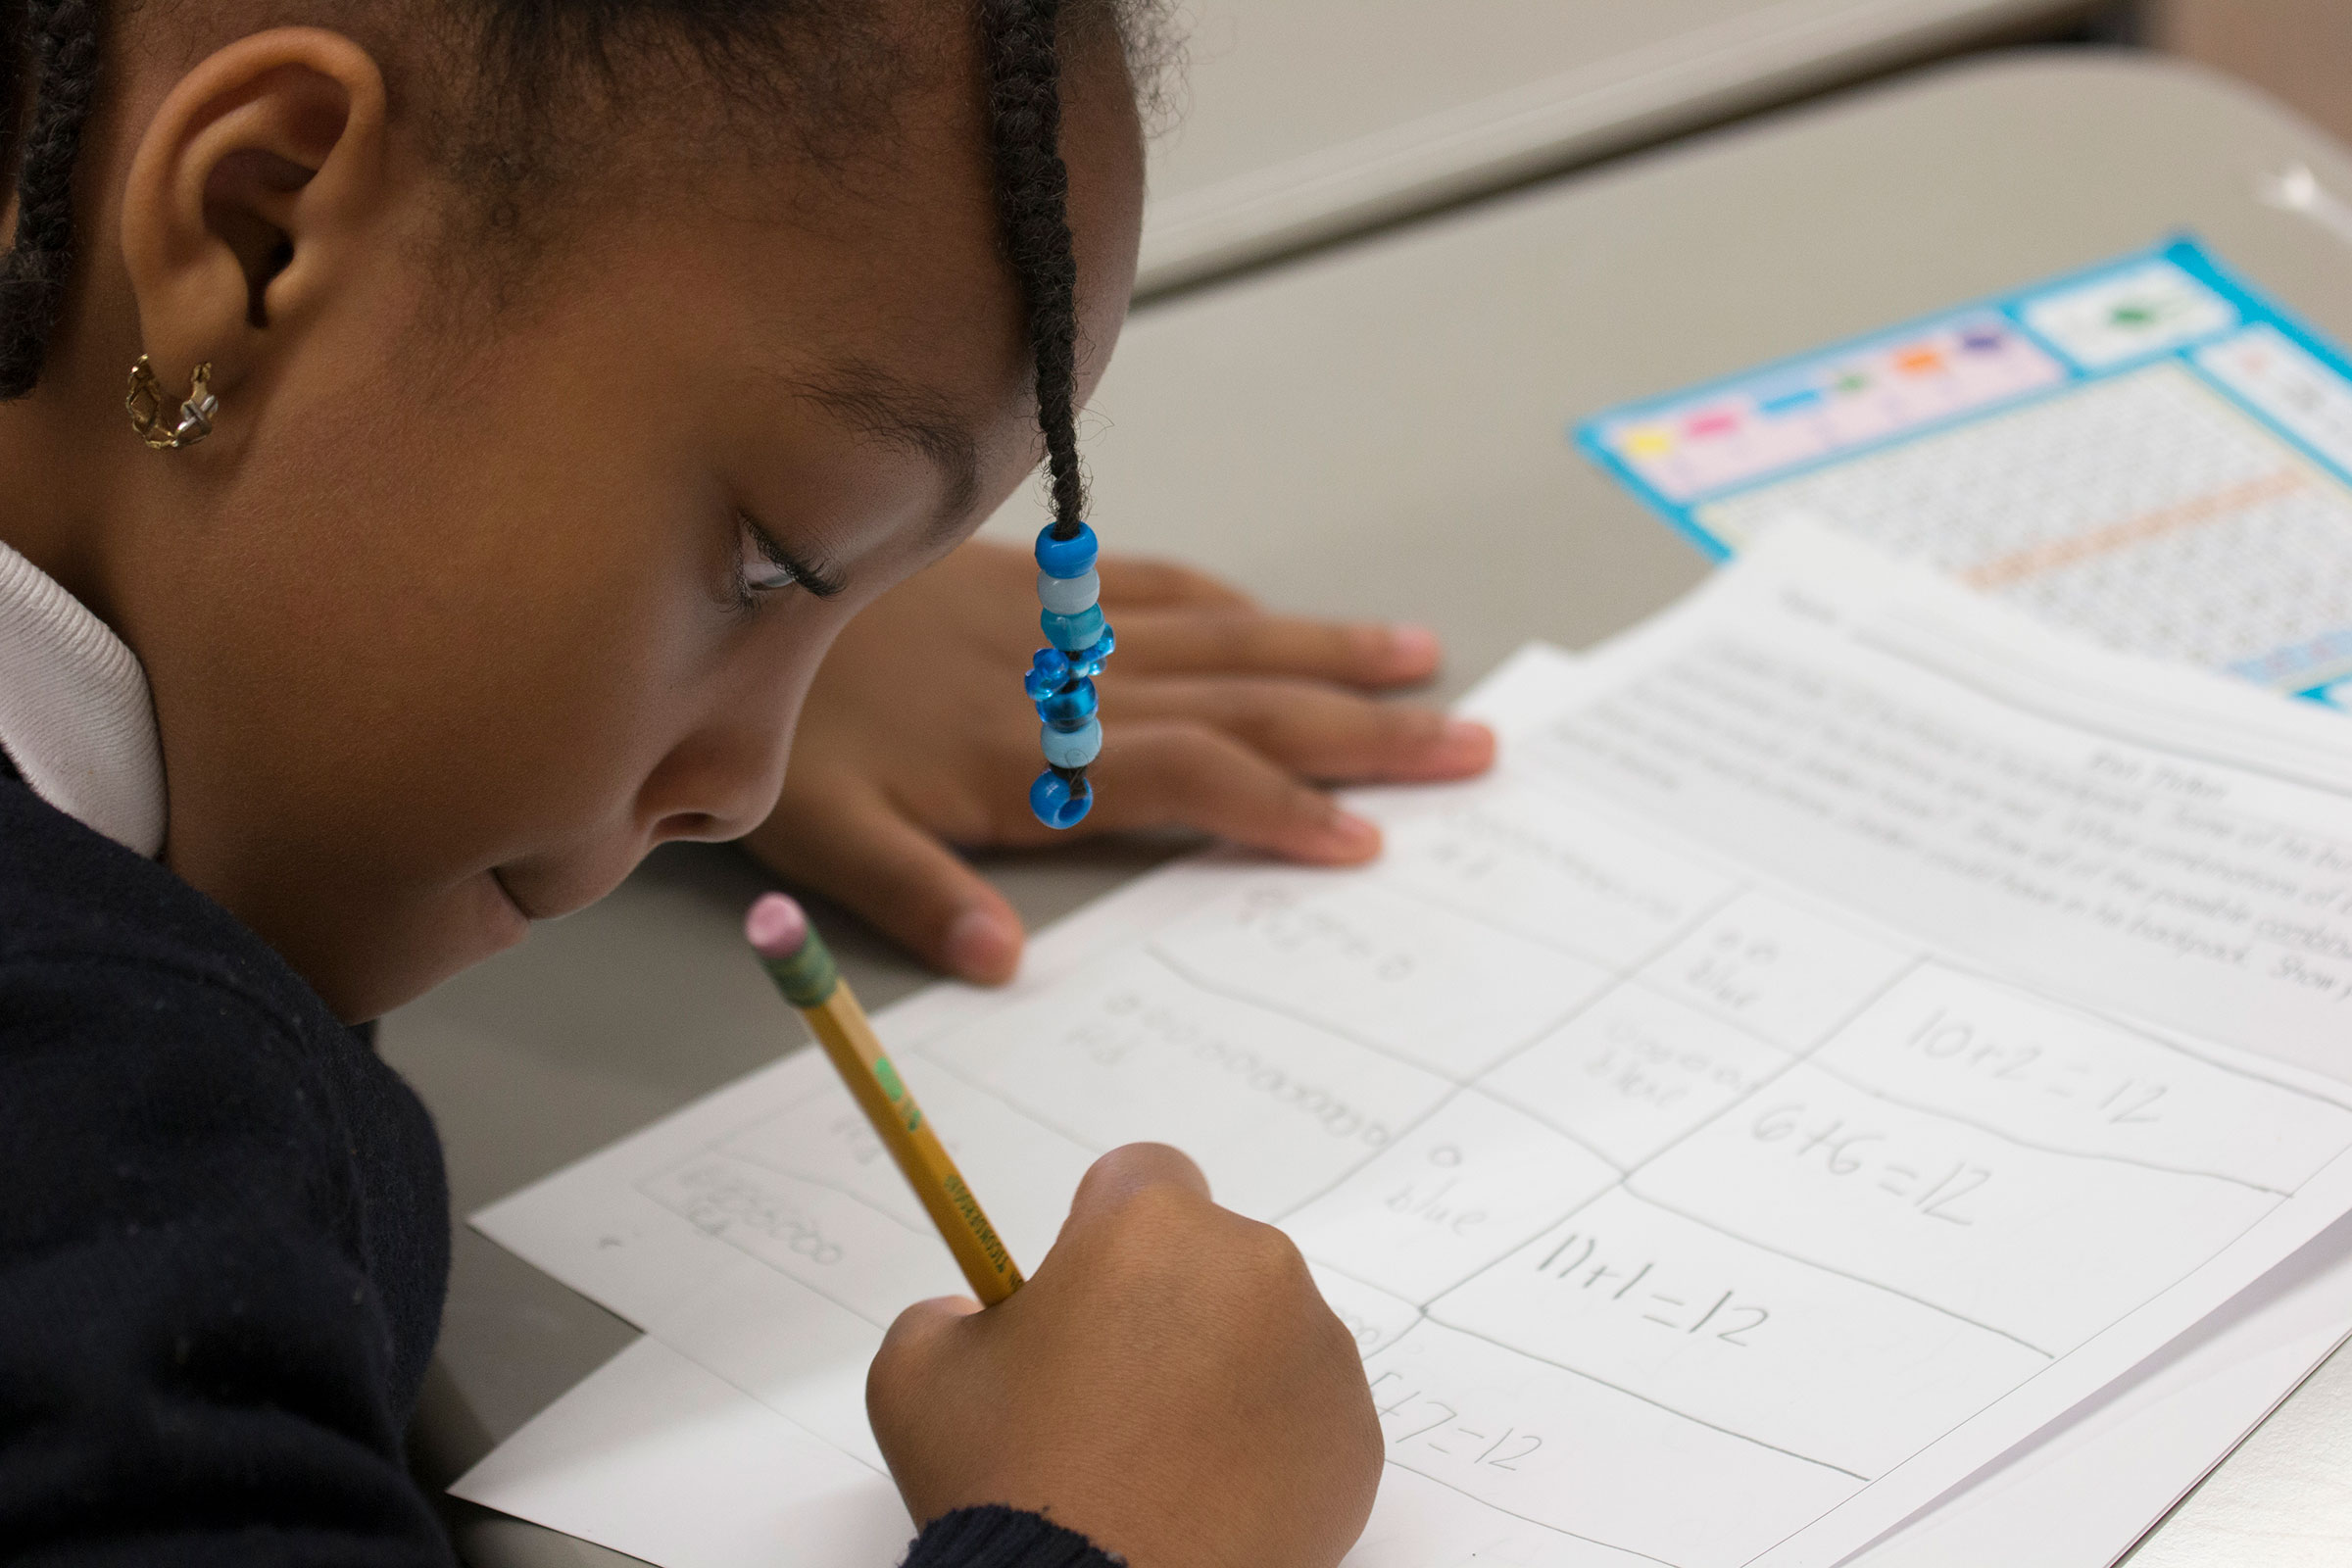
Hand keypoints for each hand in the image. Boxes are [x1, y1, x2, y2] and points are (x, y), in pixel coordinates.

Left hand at [743, 540, 1494, 980]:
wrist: (717, 574)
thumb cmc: (774, 724)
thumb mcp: (815, 835)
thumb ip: (914, 896)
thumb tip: (1006, 962)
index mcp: (1026, 757)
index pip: (1185, 782)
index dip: (1279, 811)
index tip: (1368, 839)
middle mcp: (1064, 682)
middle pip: (1240, 701)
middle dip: (1359, 728)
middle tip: (1470, 744)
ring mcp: (1056, 621)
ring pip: (1220, 634)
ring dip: (1323, 653)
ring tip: (1423, 659)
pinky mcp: (1030, 576)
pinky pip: (1152, 583)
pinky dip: (1229, 601)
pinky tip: (1278, 618)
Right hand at [868, 1145, 1382, 1567]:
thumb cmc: (1008, 1484)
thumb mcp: (915, 1377)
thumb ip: (945, 1311)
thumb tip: (977, 1310)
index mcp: (1149, 1228)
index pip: (1141, 1176)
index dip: (1101, 1233)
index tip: (1080, 1296)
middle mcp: (1251, 1267)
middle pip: (1207, 1255)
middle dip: (1165, 1304)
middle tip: (1112, 1395)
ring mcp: (1318, 1352)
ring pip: (1263, 1330)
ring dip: (1219, 1369)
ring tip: (1158, 1459)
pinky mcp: (1355, 1435)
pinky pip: (1305, 1410)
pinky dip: (1266, 1439)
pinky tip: (1207, 1495)